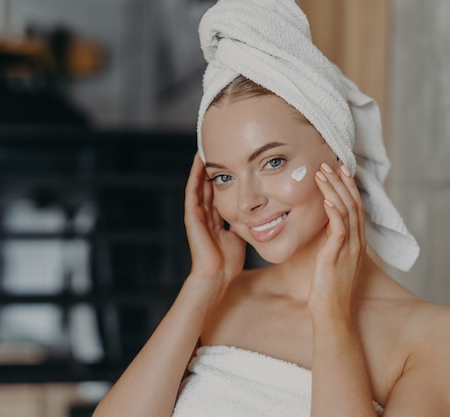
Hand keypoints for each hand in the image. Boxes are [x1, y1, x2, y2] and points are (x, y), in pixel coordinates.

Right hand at [184, 153, 245, 285]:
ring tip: (205, 148)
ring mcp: (196, 214)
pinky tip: (199, 161)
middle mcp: (204, 214)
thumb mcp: (240, 236)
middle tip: (217, 147)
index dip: (224, 177)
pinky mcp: (192, 215)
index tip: (230, 160)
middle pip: (208, 185)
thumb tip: (258, 214)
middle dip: (213, 168)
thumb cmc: (229, 262)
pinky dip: (194, 175)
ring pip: (199, 184)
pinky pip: (193, 191)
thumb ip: (245, 224)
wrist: (216, 275)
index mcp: (215, 219)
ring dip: (201, 167)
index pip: (218, 192)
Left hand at [310, 162, 365, 323]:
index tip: (339, 170)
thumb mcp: (330, 261)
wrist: (332, 314)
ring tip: (322, 174)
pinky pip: (339, 230)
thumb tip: (320, 228)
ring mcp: (349, 249)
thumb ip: (329, 243)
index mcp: (355, 242)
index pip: (355, 207)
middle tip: (329, 163)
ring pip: (346, 212)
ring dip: (334, 190)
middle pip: (353, 204)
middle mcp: (356, 243)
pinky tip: (327, 199)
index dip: (348, 187)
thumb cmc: (328, 289)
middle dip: (341, 182)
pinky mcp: (337, 257)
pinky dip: (334, 212)